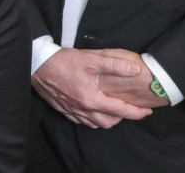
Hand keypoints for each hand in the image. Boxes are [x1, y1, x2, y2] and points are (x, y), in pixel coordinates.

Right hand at [32, 47, 153, 128]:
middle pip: (109, 122)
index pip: (120, 111)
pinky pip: (82, 121)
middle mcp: (82, 109)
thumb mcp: (91, 59)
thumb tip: (135, 70)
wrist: (36, 64)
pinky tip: (93, 108)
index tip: (147, 110)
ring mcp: (71, 111)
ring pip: (95, 124)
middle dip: (122, 117)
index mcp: (91, 99)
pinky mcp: (63, 109)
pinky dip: (92, 118)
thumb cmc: (62, 61)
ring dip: (107, 119)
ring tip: (112, 108)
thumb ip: (115, 65)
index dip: (137, 112)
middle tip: (129, 107)